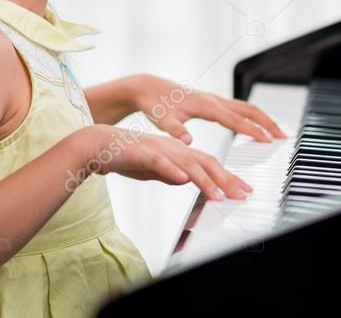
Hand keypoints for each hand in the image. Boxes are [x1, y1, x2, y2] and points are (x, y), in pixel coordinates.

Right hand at [78, 125, 252, 200]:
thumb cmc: (126, 156)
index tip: (243, 191)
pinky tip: (182, 179)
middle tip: (242, 194)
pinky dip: (172, 170)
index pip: (210, 165)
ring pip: (188, 164)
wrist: (98, 144)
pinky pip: (159, 162)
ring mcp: (159, 150)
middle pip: (206, 163)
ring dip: (206, 180)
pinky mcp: (142, 153)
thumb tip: (186, 180)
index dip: (228, 178)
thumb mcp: (154, 169)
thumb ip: (170, 174)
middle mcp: (174, 149)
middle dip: (227, 180)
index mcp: (178, 153)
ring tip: (219, 195)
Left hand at [130, 74, 286, 145]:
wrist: (149, 88)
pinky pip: (239, 108)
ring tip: (277, 133)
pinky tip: (258, 126)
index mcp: (206, 106)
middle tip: (283, 137)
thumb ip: (175, 131)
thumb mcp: (162, 120)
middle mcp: (214, 100)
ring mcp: (215, 100)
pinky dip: (253, 116)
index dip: (252, 130)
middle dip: (267, 123)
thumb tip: (188, 141)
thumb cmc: (155, 105)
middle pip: (249, 109)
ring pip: (247, 107)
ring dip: (264, 119)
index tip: (268, 140)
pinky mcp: (213, 102)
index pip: (235, 120)